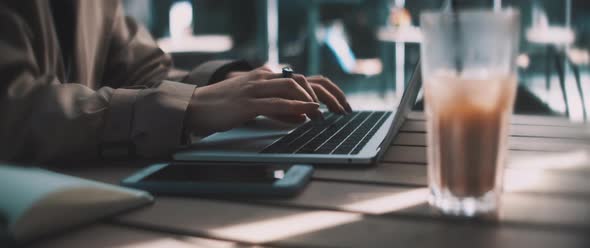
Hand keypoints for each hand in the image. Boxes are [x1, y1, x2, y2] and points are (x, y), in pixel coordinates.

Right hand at [227, 67, 351, 114]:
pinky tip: (308, 113)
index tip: (340, 105)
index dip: (326, 90)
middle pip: (304, 80)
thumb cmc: (226, 108)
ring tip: (325, 115)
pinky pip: (276, 102)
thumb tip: (304, 117)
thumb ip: (280, 109)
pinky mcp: (247, 103)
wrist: (196, 107)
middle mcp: (264, 78)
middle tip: (341, 111)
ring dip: (313, 101)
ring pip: (292, 87)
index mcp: (267, 77)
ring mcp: (255, 88)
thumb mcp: (257, 106)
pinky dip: (296, 107)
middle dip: (327, 95)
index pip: (304, 79)